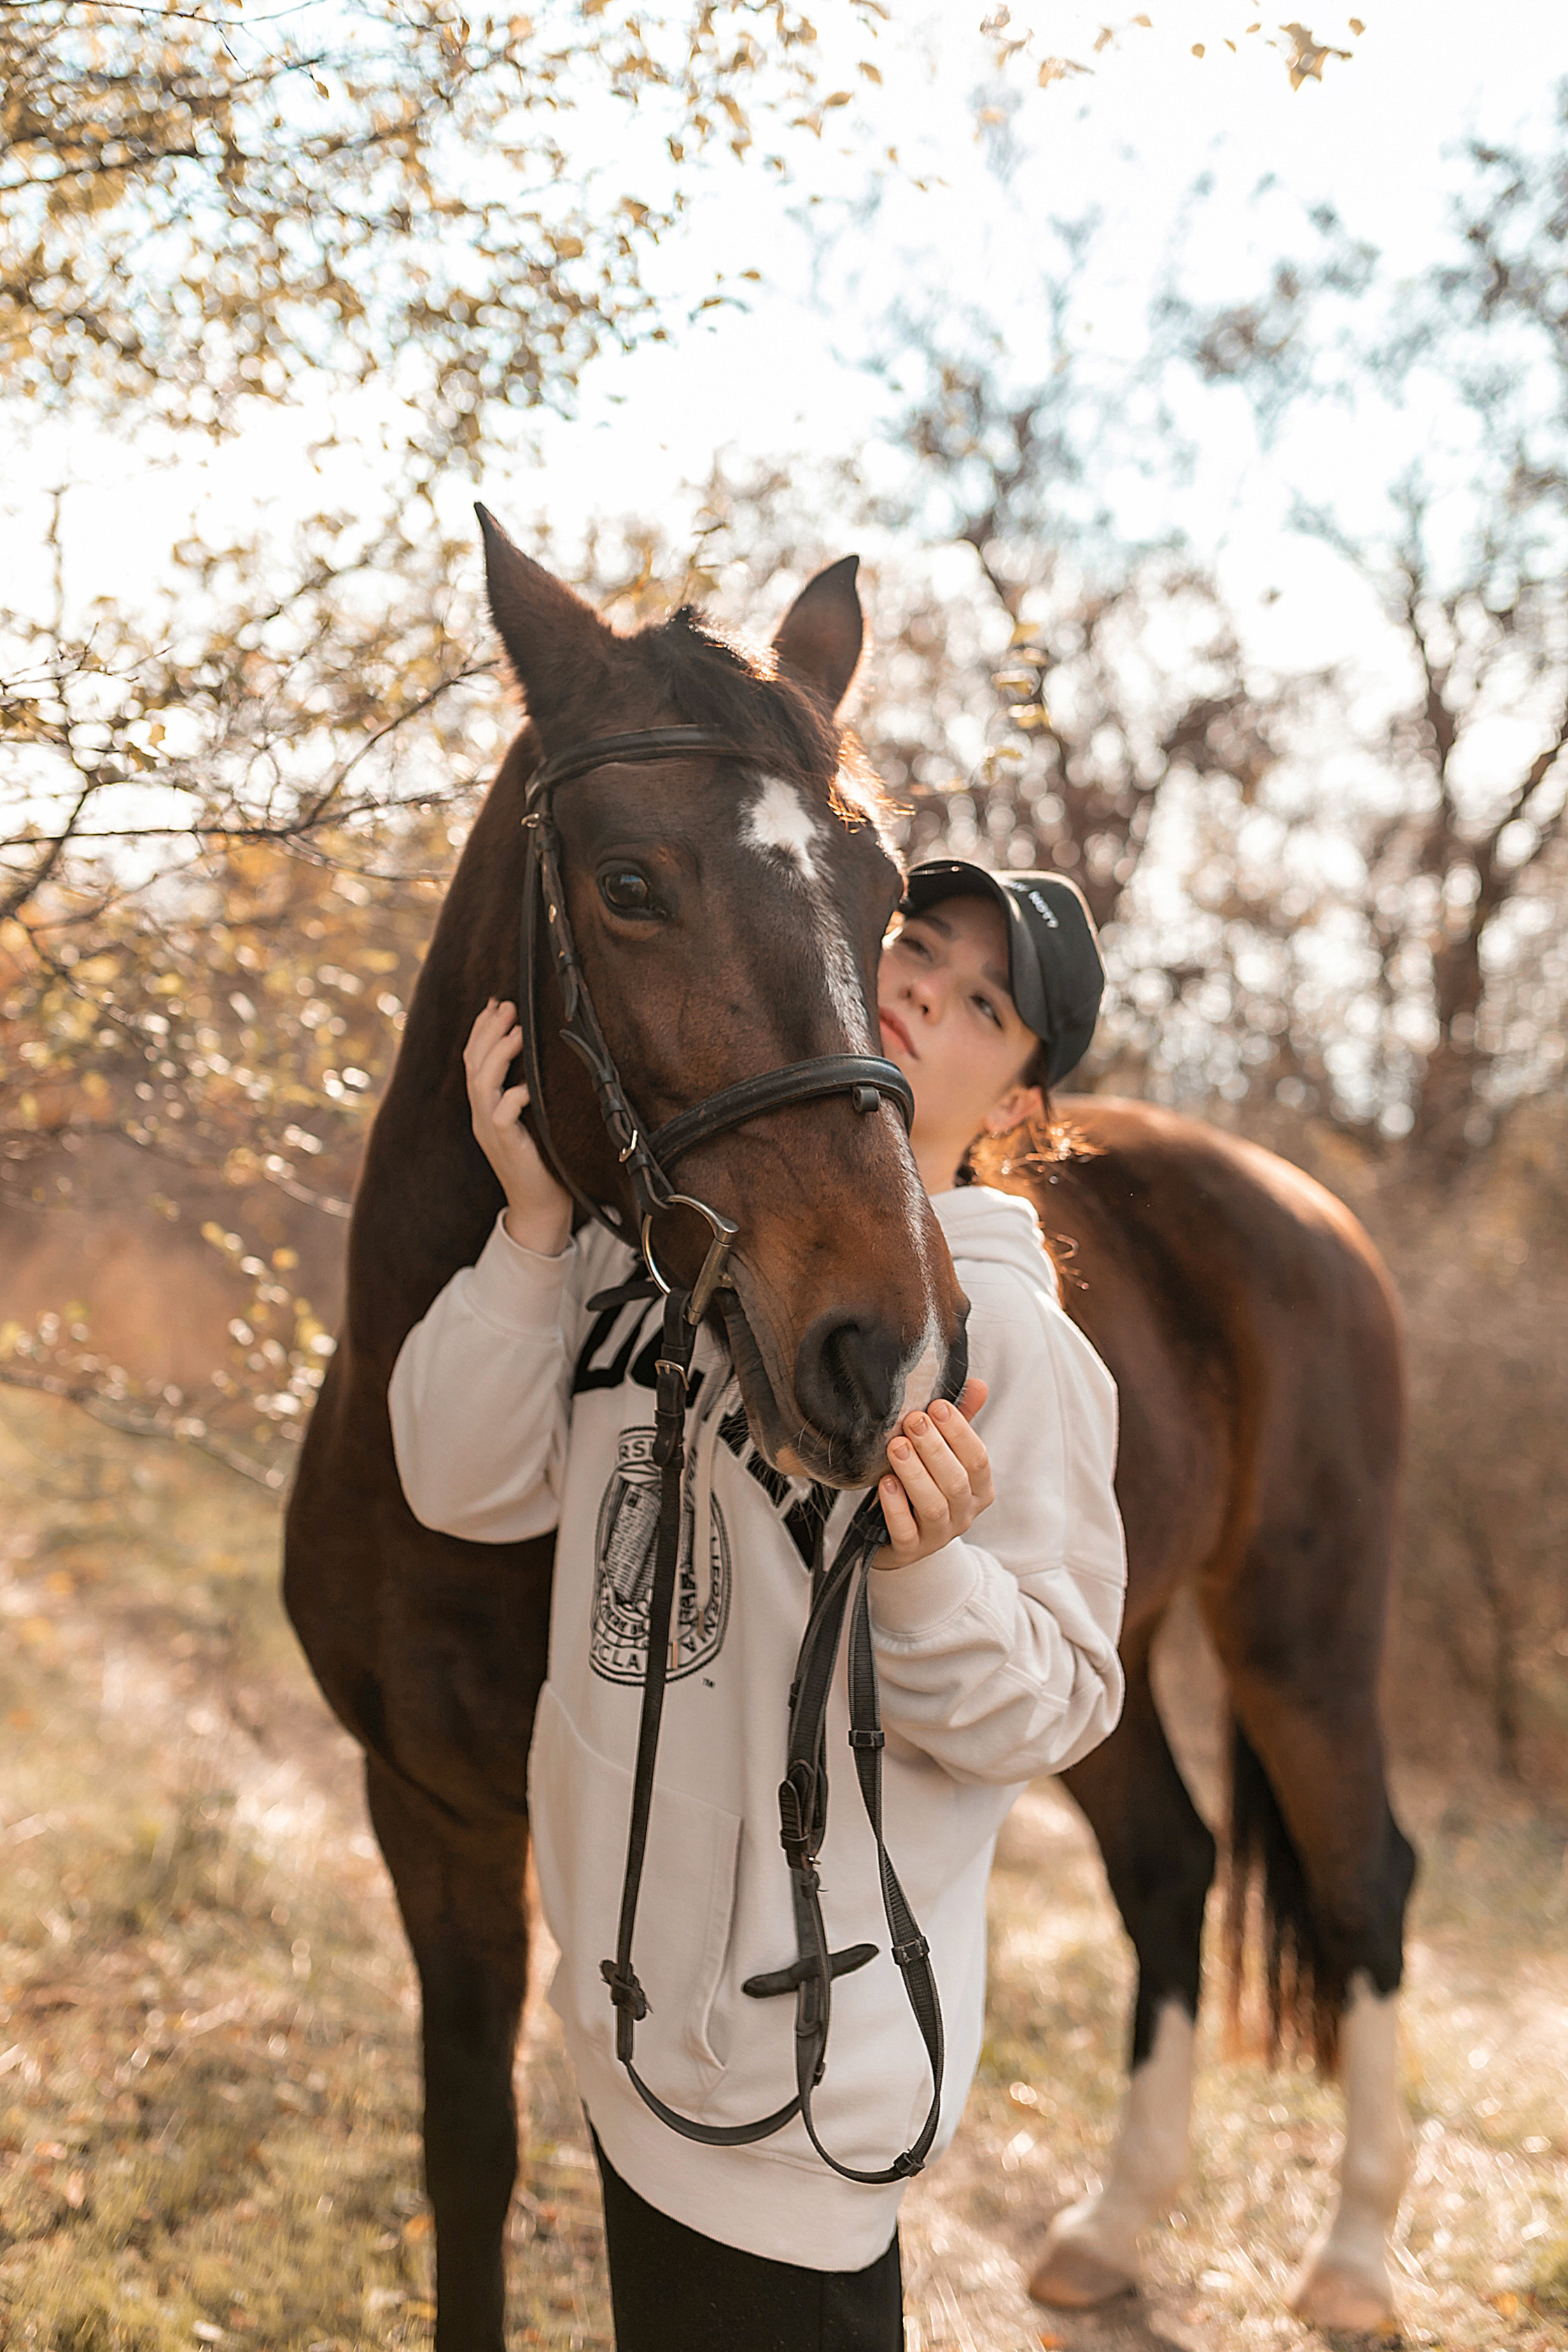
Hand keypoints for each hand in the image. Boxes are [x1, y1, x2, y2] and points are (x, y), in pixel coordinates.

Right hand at [464, 999, 571, 1254]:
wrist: (541, 1207)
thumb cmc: (545, 1161)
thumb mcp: (534, 1119)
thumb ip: (530, 1091)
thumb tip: (543, 1055)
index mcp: (486, 1108)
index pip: (474, 1060)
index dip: (482, 1030)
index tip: (497, 1003)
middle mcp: (483, 1116)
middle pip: (473, 1065)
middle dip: (488, 1031)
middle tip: (507, 1005)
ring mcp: (491, 1131)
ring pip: (482, 1085)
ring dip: (499, 1055)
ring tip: (517, 1030)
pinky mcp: (508, 1146)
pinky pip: (503, 1116)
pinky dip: (513, 1097)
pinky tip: (527, 1084)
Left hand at [873, 1379, 992, 1571]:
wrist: (896, 1538)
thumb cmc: (923, 1485)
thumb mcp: (942, 1455)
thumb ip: (959, 1423)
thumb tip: (979, 1385)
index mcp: (979, 1489)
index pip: (978, 1459)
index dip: (960, 1432)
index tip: (937, 1406)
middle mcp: (964, 1514)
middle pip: (956, 1482)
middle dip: (934, 1449)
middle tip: (912, 1421)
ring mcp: (939, 1536)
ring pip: (934, 1506)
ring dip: (915, 1474)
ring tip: (896, 1447)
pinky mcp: (910, 1550)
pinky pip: (905, 1531)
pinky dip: (896, 1507)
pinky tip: (884, 1484)